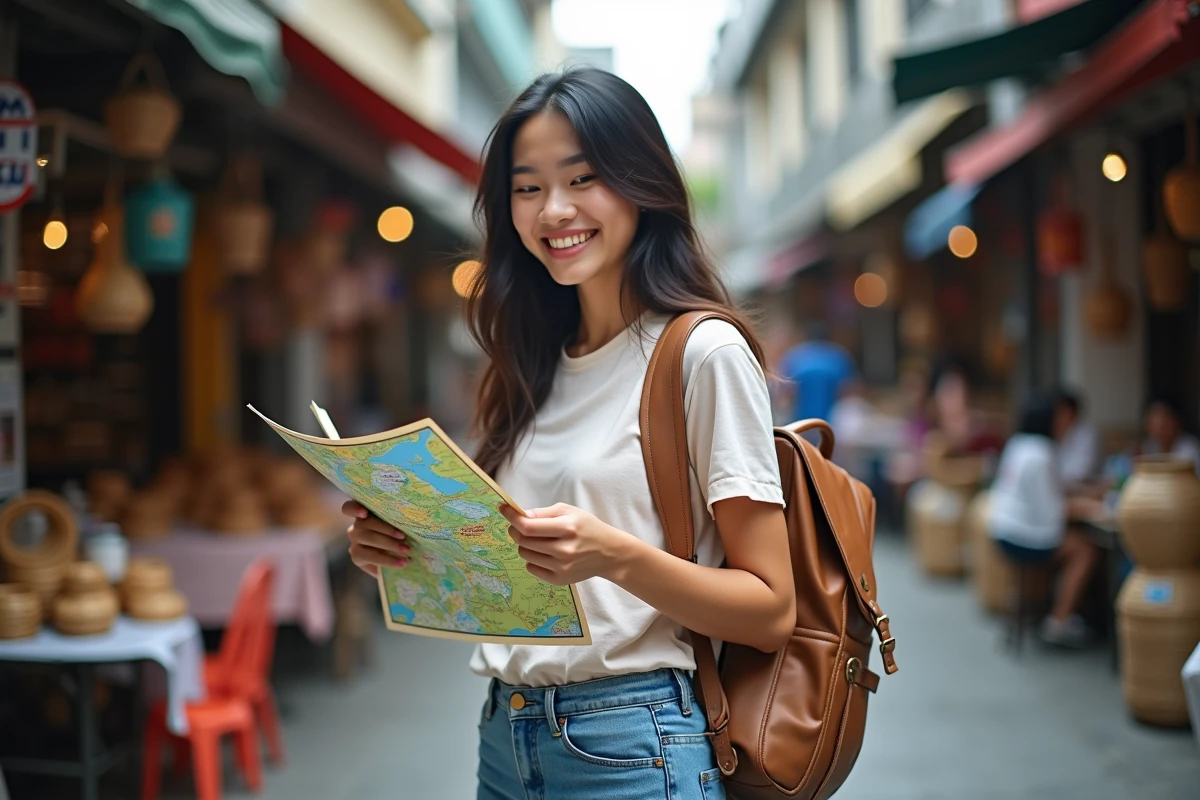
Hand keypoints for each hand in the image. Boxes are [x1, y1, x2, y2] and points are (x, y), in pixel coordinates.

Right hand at [342, 500, 409, 577]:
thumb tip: (414, 516)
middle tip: (403, 536)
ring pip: (366, 538)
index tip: (364, 513)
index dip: (354, 509)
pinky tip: (400, 563)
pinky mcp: (356, 556)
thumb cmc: (401, 535)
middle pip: (363, 523)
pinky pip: (368, 556)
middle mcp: (356, 525)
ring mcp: (355, 540)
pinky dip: (386, 560)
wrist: (399, 557)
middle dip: (385, 529)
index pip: (349, 507)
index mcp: (365, 513)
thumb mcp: (400, 525)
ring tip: (406, 550)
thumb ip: (399, 519)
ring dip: (388, 544)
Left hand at [499, 503, 631, 584]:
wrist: (609, 553)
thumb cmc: (587, 527)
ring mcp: (561, 567)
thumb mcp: (569, 511)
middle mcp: (564, 550)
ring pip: (525, 555)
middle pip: (523, 541)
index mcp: (567, 528)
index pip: (528, 526)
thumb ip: (543, 513)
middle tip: (520, 526)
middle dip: (516, 531)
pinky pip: (531, 568)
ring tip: (538, 540)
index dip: (512, 518)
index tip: (503, 509)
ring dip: (525, 545)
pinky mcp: (559, 580)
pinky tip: (545, 553)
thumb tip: (518, 515)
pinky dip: (533, 559)